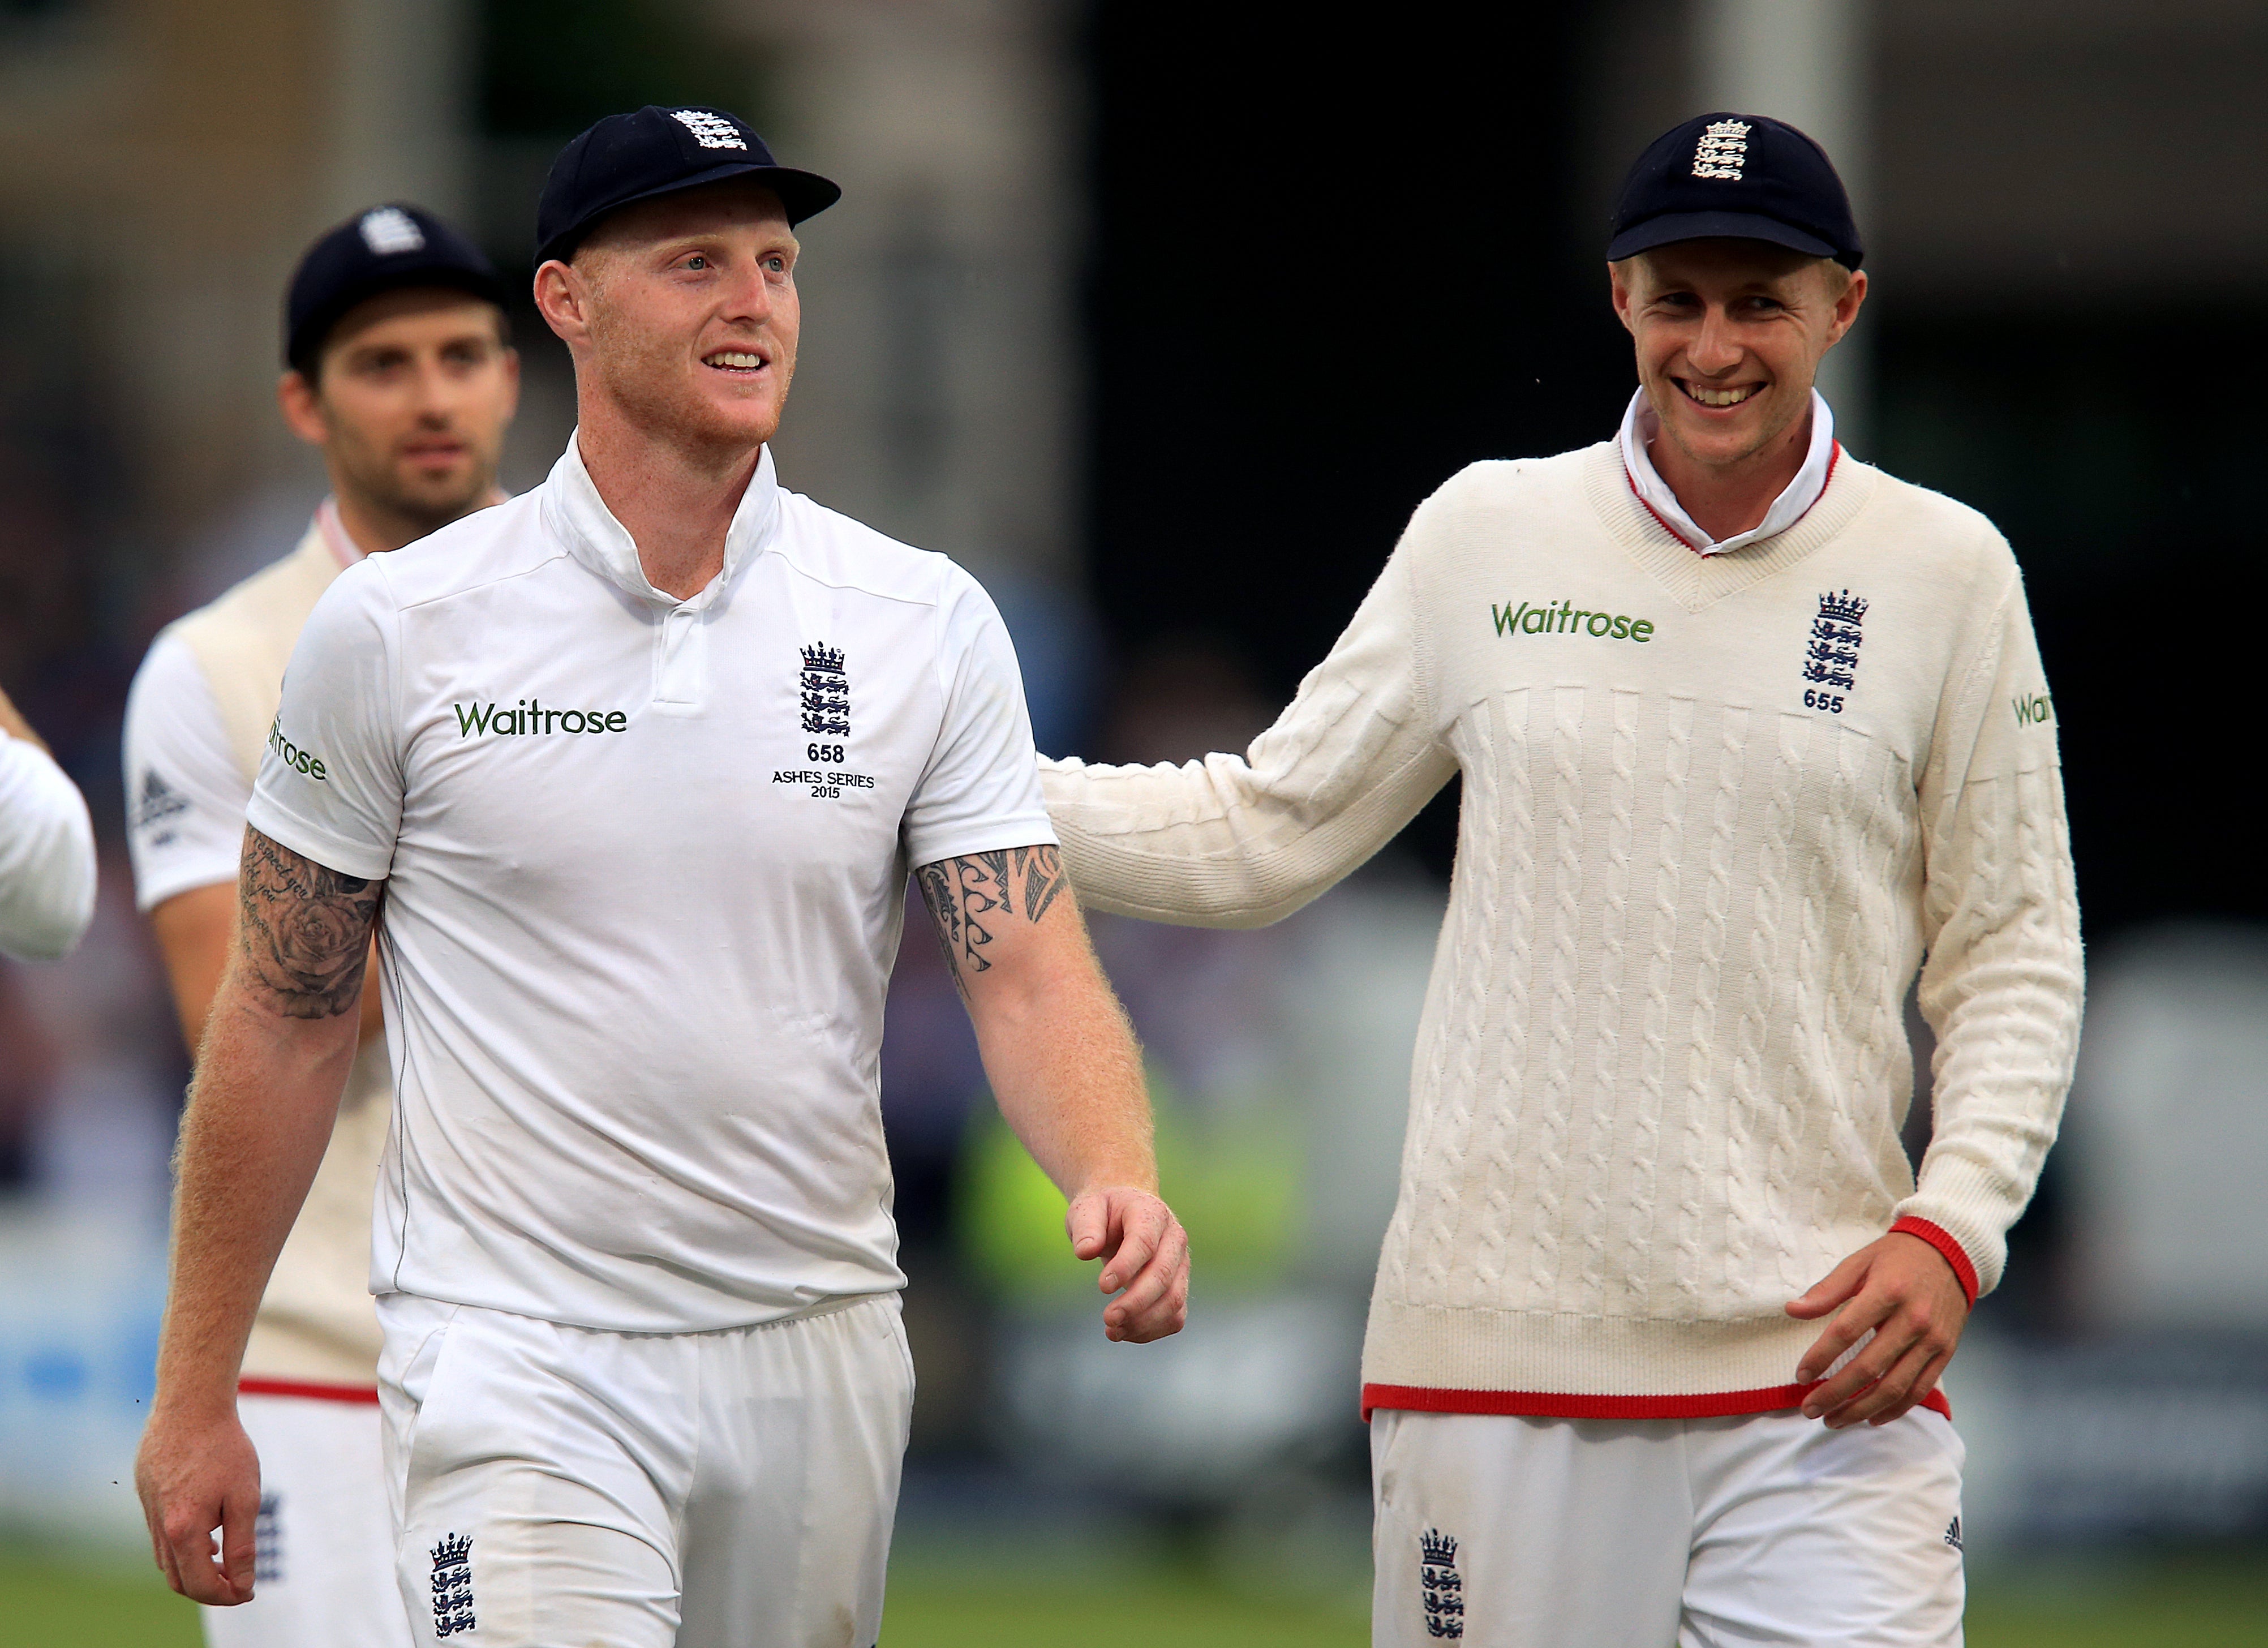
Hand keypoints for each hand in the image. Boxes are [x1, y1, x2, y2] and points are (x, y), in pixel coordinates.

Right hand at [135, 1401, 261, 1603]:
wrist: (191, 1404)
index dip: (227, 1595)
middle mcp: (159, 1526)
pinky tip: (204, 1532)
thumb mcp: (245, 1498)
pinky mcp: (146, 1493)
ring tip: (222, 1561)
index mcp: (182, 1531)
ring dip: (193, 1567)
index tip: (248, 1591)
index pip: (200, 1585)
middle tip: (237, 1582)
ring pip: (166, 1558)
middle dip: (209, 1588)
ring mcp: (148, 1509)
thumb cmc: (224, 1448)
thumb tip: (242, 1584)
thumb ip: (242, 1546)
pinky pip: (159, 1533)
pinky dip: (181, 1544)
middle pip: (178, 1579)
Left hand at [1067, 1185, 1188, 1343]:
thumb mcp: (1088, 1209)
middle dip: (1136, 1302)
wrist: (1124, 1211)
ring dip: (1144, 1322)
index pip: (1145, 1242)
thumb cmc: (1104, 1211)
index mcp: (1151, 1214)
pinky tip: (1125, 1332)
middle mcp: (1174, 1239)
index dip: (1126, 1267)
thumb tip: (1084, 1252)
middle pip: (1163, 1276)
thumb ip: (1086, 1227)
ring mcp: (1180, 1265)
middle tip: (1108, 1318)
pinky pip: (1174, 1316)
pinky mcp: (1178, 1286)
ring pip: (1174, 1300)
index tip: (1102, 1287)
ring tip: (1112, 1331)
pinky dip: (1151, 1330)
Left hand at [1786, 1232, 1968, 1427]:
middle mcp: (1913, 1320)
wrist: (1951, 1252)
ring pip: (1895, 1387)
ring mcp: (1932, 1340)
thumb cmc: (1898, 1257)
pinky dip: (1895, 1409)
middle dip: (1835, 1394)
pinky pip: (1919, 1390)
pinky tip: (1871, 1418)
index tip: (1800, 1375)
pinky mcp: (1946, 1353)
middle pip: (1869, 1367)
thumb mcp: (1859, 1262)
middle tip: (1809, 1408)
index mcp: (1887, 1292)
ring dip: (1861, 1409)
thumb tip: (1793, 1310)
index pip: (1846, 1331)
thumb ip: (1827, 1290)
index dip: (1820, 1357)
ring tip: (1834, 1420)